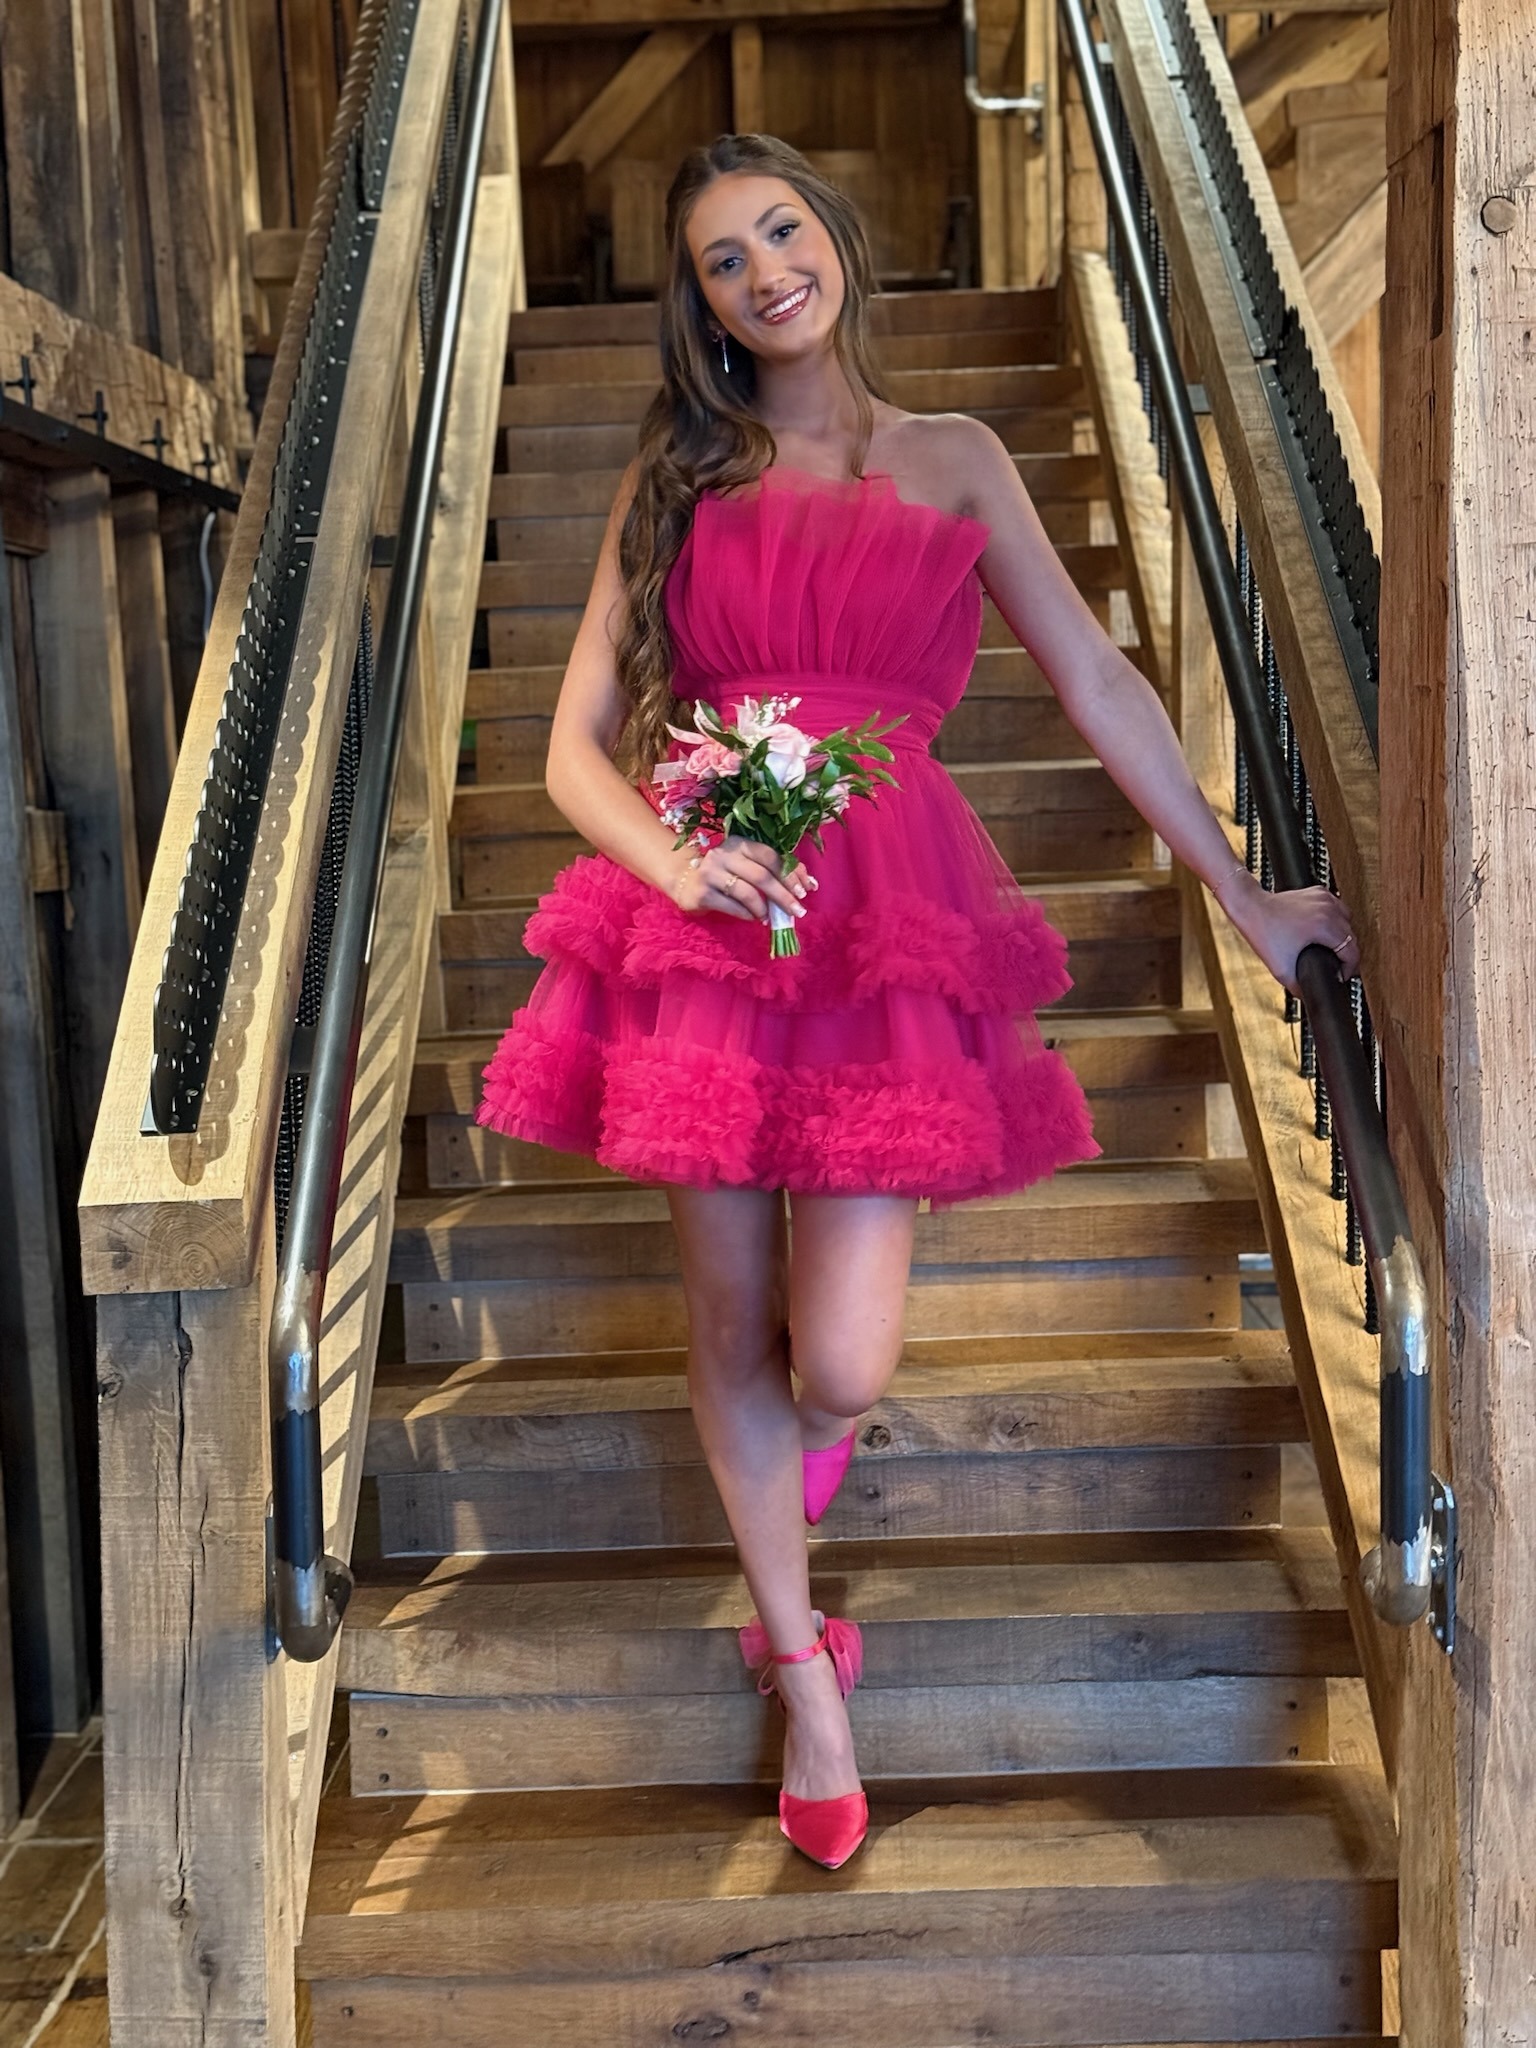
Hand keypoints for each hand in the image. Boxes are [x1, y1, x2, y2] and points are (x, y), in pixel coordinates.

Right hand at [666, 833, 816, 924]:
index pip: (771, 856)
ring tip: (770, 917)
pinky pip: (733, 906)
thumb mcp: (748, 865)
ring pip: (747, 892)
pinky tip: (755, 918)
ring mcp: (710, 872)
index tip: (805, 891)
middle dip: (783, 896)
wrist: (685, 880)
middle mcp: (724, 854)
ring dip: (765, 908)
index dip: (790, 874)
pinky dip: (748, 914)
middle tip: (798, 911)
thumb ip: (776, 870)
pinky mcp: (701, 892)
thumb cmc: (726, 873)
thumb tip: (809, 884)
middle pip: (761, 875)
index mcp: (740, 843)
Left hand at [1215, 867, 1359, 994]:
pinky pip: (1336, 908)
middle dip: (1345, 954)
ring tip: (1331, 949)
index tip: (1341, 976)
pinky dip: (1334, 920)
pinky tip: (1325, 930)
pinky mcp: (1318, 892)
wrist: (1250, 907)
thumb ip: (1298, 988)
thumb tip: (1309, 998)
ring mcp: (1325, 898)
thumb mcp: (1281, 969)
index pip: (1353, 951)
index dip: (1349, 969)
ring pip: (1347, 921)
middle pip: (1351, 937)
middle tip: (1336, 967)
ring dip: (1342, 936)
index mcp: (1326, 926)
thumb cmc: (1263, 932)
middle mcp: (1329, 909)